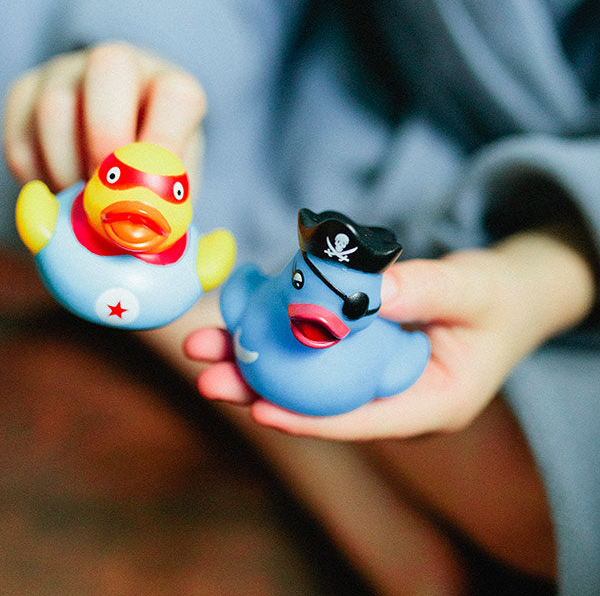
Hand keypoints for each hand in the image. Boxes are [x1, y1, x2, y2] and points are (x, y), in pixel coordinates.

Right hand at [3, 41, 205, 191]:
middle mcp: (121, 66)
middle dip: (107, 138)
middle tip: (107, 193)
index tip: (152, 189)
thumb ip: (165, 206)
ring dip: (68, 169)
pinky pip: (20, 137)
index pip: (176, 95)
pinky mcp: (25, 93)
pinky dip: (38, 178)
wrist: (116, 157)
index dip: (165, 141)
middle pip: (109, 71)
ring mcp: (67, 73)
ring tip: (85, 206)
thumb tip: (147, 236)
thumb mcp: (173, 189)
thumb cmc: (153, 175)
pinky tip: (61, 196)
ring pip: (55, 107)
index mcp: (170, 88)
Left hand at [185, 229, 594, 439]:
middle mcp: (396, 401)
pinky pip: (316, 352)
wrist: (505, 297)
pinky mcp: (362, 357)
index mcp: (433, 403)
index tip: (260, 411)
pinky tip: (241, 319)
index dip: (312, 420)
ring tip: (206, 348)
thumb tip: (366, 293)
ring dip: (256, 363)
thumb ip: (424, 289)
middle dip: (261, 393)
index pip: (367, 422)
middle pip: (322, 405)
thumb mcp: (473, 288)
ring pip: (308, 379)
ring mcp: (375, 380)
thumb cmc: (497, 297)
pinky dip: (280, 336)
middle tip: (208, 379)